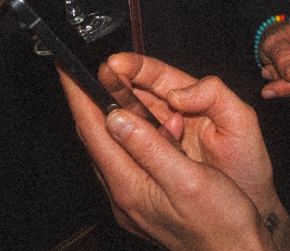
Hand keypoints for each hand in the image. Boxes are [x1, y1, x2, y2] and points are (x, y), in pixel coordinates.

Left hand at [60, 56, 289, 250]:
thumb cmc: (222, 222)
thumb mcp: (188, 179)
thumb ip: (150, 147)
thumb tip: (116, 118)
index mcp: (130, 186)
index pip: (93, 131)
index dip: (79, 95)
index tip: (67, 68)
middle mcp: (124, 195)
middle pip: (95, 139)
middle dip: (88, 101)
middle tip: (86, 70)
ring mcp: (131, 202)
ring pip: (109, 149)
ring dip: (107, 116)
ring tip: (110, 88)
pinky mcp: (143, 203)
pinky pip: (124, 160)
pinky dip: (126, 135)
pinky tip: (140, 126)